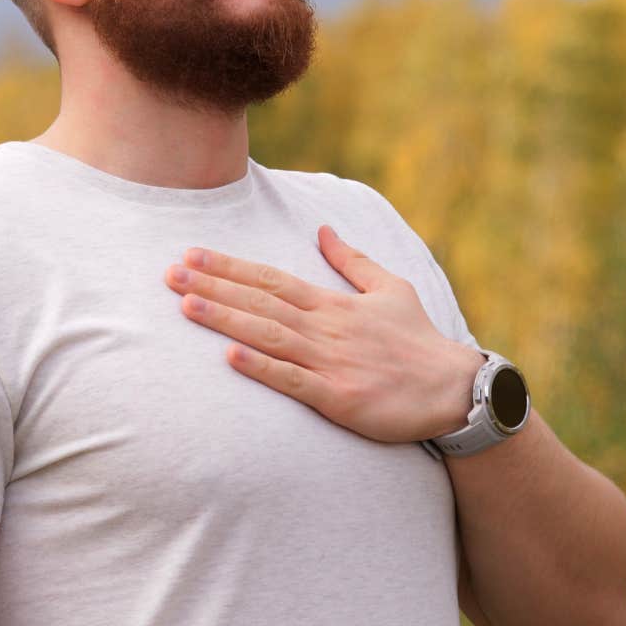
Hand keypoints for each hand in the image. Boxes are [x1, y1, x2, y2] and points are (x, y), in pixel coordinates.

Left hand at [164, 224, 483, 443]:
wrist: (455, 389)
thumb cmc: (419, 341)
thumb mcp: (391, 288)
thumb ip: (352, 261)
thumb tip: (323, 229)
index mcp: (333, 304)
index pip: (272, 279)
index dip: (230, 267)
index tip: (193, 254)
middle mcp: (326, 328)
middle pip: (260, 302)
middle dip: (213, 286)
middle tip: (170, 273)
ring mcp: (330, 362)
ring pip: (268, 335)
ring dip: (226, 319)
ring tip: (186, 305)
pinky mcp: (338, 397)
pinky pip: (292, 380)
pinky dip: (260, 367)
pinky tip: (229, 357)